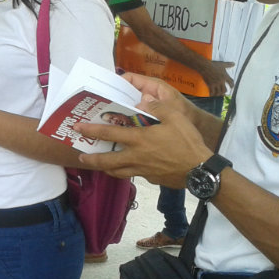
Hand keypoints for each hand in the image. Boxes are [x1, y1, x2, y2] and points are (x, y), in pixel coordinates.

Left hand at [76, 99, 212, 187]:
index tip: (78, 128)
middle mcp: (135, 156)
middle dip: (91, 159)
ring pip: (117, 172)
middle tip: (81, 156)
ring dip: (104, 168)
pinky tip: (126, 168)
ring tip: (98, 166)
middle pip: (106, 161)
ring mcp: (142, 170)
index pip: (109, 134)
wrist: (200, 170)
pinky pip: (133, 175)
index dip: (91, 130)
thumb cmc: (187, 142)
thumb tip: (144, 100)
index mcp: (139, 139)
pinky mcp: (150, 178)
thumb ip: (157, 107)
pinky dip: (125, 172)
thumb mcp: (175, 117)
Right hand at [199, 60, 234, 96]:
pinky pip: (212, 92)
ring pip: (219, 92)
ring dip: (218, 94)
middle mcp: (222, 81)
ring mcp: (216, 83)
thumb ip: (228, 64)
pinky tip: (211, 94)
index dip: (232, 86)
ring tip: (217, 94)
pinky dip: (212, 94)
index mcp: (225, 76)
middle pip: (225, 90)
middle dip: (224, 92)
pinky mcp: (210, 85)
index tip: (231, 87)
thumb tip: (234, 63)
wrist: (205, 66)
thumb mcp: (222, 64)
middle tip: (223, 93)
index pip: (231, 82)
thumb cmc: (213, 65)